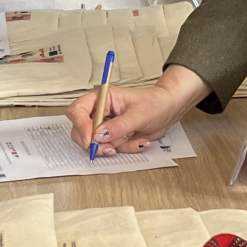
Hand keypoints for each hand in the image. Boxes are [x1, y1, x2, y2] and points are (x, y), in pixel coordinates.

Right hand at [66, 65, 210, 155]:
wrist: (169, 109)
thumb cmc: (155, 103)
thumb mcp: (139, 114)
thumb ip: (118, 126)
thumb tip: (99, 136)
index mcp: (102, 98)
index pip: (78, 110)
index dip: (80, 126)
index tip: (91, 139)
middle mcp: (100, 111)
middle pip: (80, 130)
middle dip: (94, 143)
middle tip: (109, 148)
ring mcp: (106, 125)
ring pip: (96, 143)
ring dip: (115, 146)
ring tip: (134, 139)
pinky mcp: (114, 136)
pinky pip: (111, 148)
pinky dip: (125, 148)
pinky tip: (138, 140)